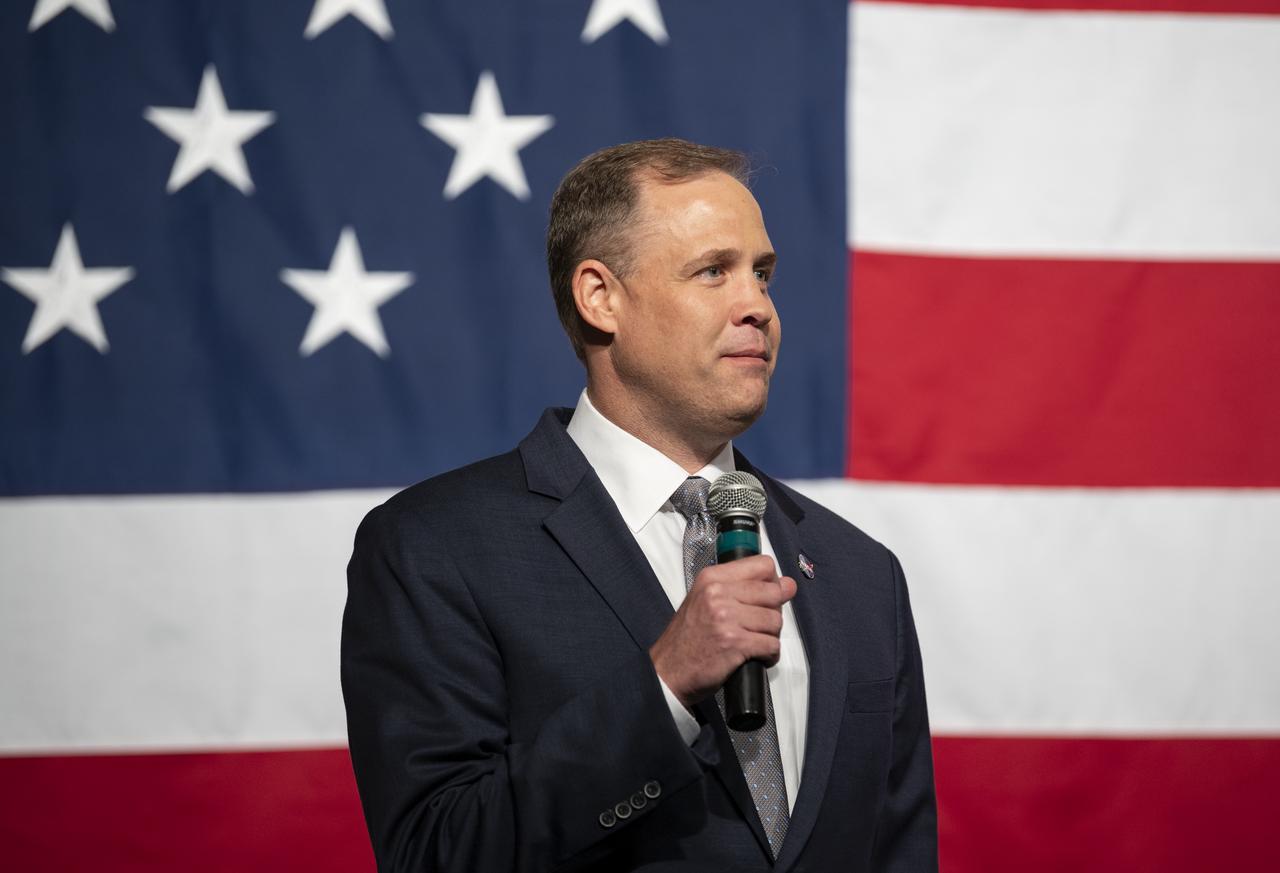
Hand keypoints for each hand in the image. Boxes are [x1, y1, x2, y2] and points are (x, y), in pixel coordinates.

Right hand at [649, 554, 796, 708]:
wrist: (668, 672)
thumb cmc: (688, 639)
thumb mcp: (706, 601)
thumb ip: (744, 589)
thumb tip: (788, 585)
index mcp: (712, 578)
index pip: (763, 565)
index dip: (772, 582)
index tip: (765, 597)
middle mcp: (718, 593)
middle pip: (774, 593)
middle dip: (773, 612)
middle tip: (757, 626)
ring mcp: (726, 618)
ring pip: (775, 621)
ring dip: (770, 636)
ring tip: (753, 642)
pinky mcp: (735, 643)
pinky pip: (772, 645)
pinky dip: (769, 655)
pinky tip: (756, 657)